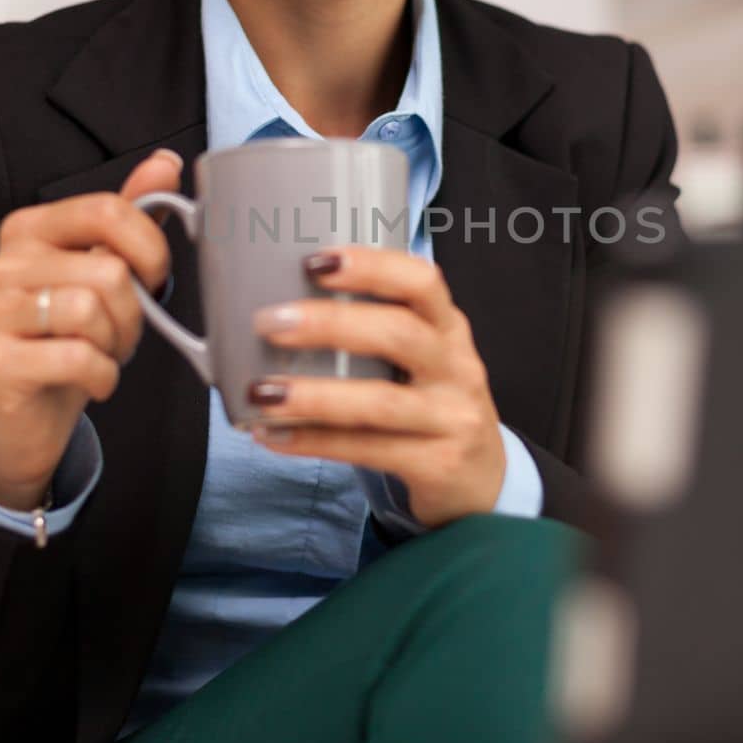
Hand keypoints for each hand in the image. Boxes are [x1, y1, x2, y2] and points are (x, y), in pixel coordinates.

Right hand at [0, 150, 180, 511]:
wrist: (25, 420)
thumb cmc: (69, 342)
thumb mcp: (101, 275)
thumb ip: (128, 220)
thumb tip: (165, 162)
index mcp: (28, 230)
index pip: (107, 209)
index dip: (150, 250)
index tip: (152, 281)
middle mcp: (0, 263)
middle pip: (109, 269)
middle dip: (134, 313)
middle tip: (119, 334)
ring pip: (92, 309)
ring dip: (116, 345)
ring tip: (101, 355)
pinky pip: (77, 356)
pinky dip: (102, 376)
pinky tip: (91, 380)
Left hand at [246, 245, 507, 527]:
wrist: (482, 480)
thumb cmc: (430, 405)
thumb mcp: (422, 361)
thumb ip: (373, 335)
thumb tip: (279, 314)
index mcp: (448, 328)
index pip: (422, 282)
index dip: (371, 267)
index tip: (314, 261)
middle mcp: (456, 367)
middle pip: (399, 334)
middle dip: (329, 324)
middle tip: (269, 322)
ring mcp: (451, 418)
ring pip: (380, 402)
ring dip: (314, 395)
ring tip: (260, 392)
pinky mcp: (437, 463)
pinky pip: (368, 450)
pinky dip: (313, 441)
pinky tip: (272, 434)